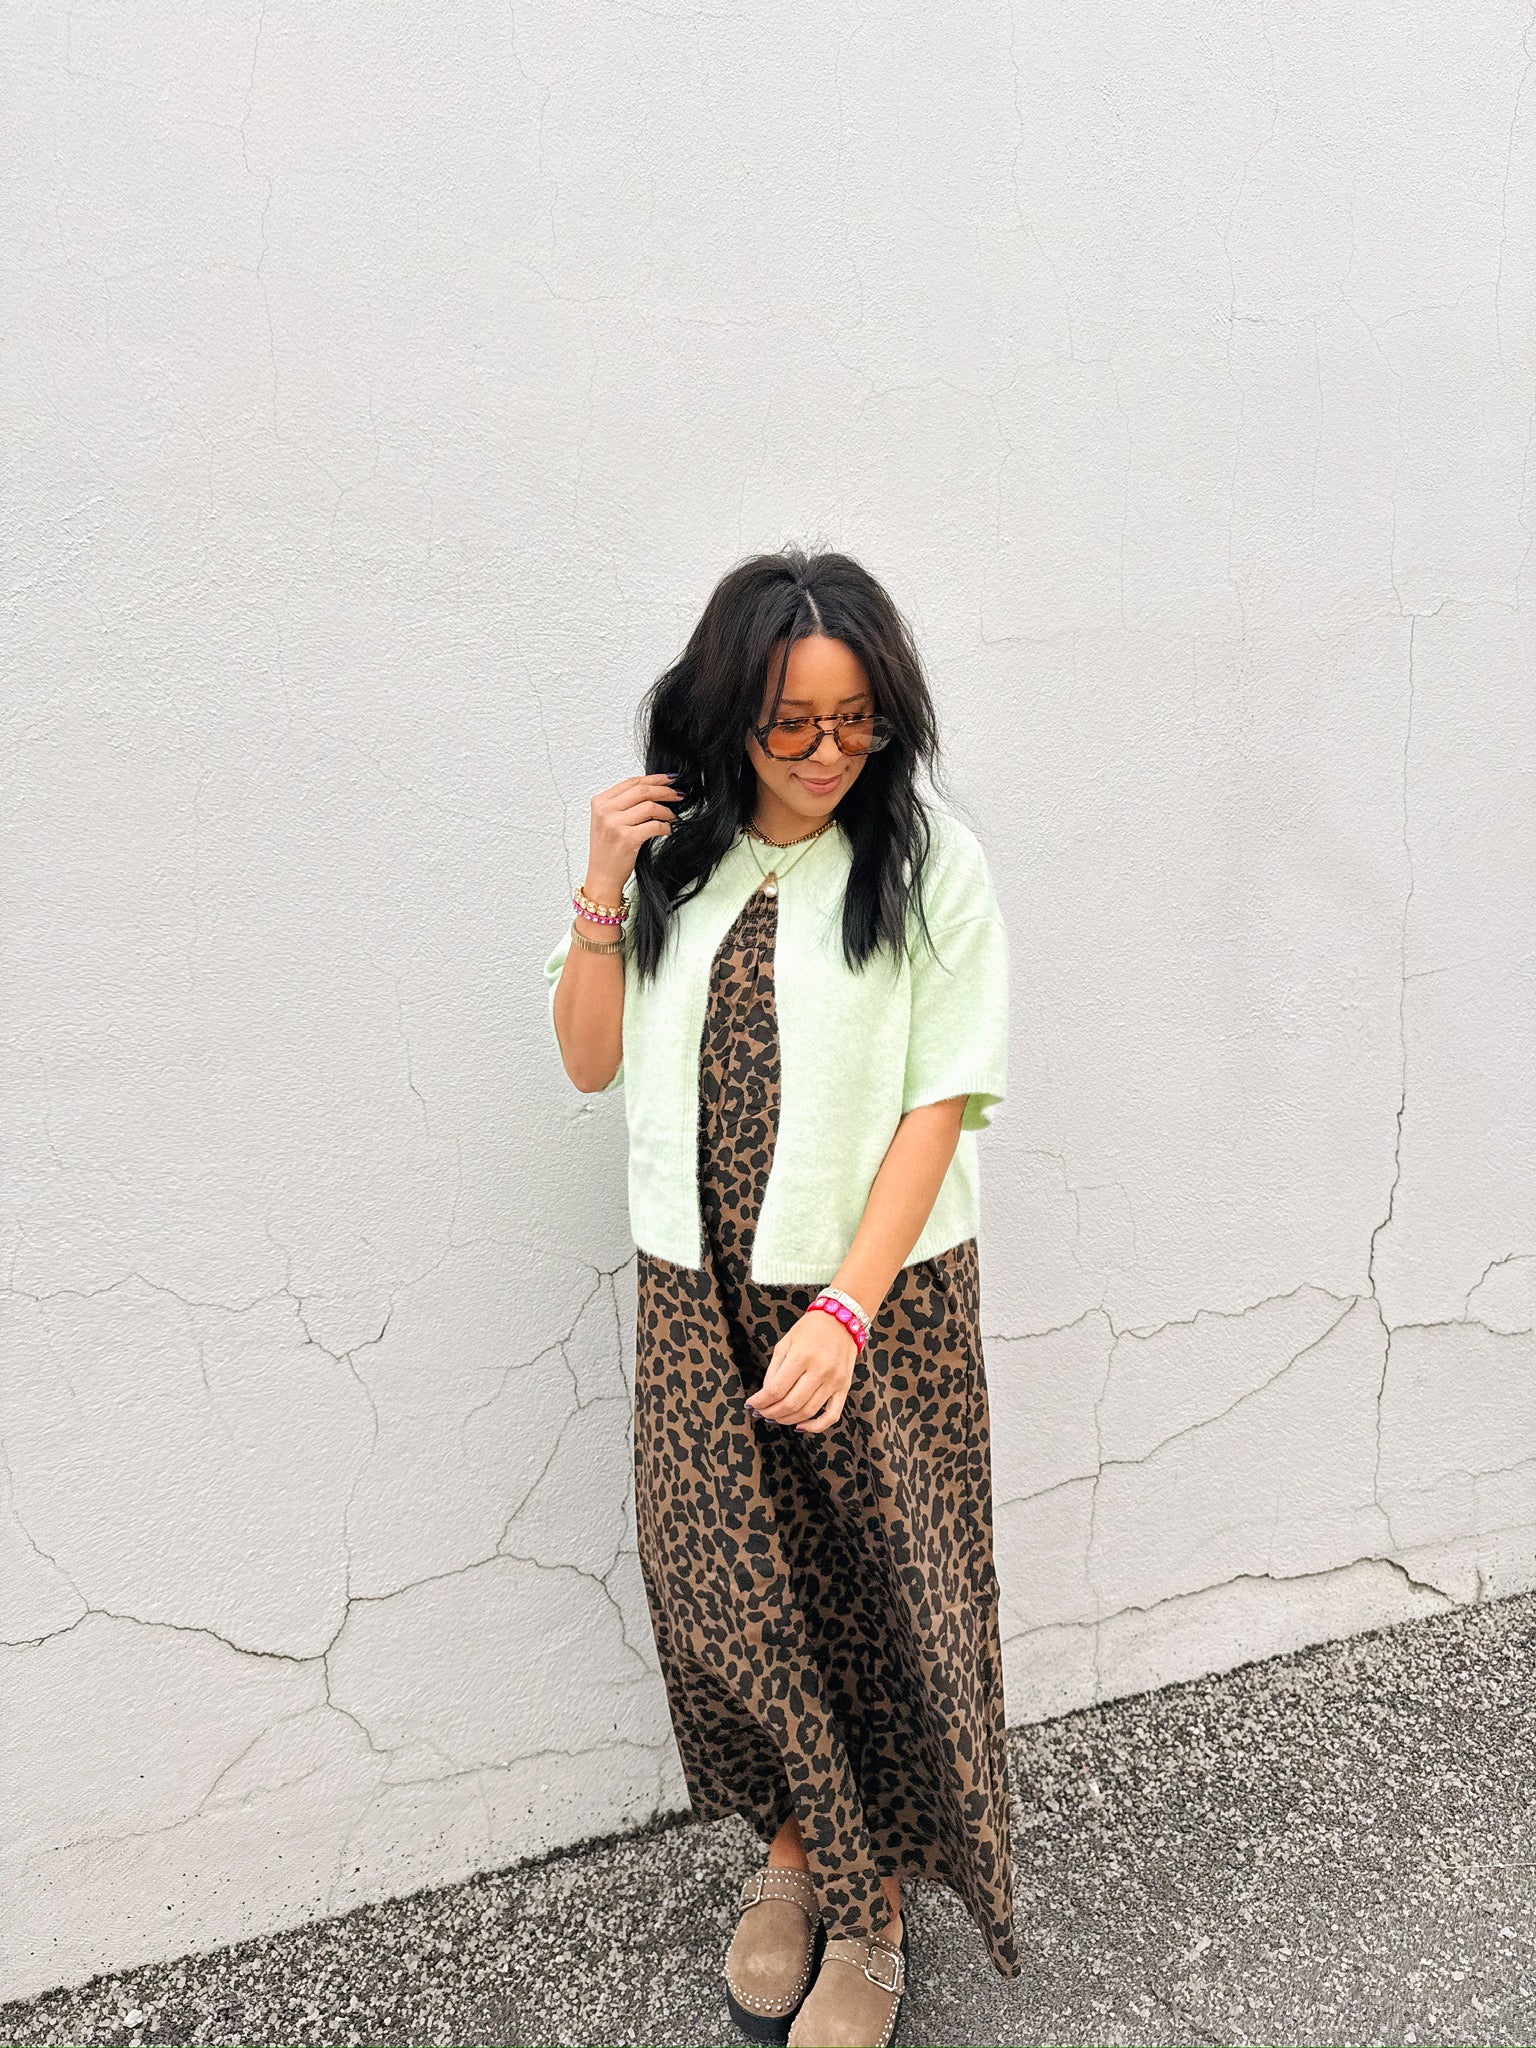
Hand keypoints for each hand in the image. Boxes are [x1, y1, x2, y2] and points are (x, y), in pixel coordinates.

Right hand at [585, 772, 683, 899]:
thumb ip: (623, 804)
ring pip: (650, 806)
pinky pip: (654, 825)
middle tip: (678, 794)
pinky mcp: (627, 838)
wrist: (602, 876)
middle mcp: (605, 811)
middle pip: (642, 791)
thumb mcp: (608, 821)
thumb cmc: (607, 850)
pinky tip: (667, 830)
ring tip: (672, 816)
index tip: (669, 779)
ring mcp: (615, 824)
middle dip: (665, 790)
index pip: (631, 782)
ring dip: (666, 811)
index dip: (654, 778)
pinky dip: (665, 827)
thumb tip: (653, 790)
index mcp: (600, 802)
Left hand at [745, 1307, 858, 1432]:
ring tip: (775, 1416)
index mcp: (801, 1356)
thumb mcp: (785, 1343)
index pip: (776, 1389)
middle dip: (771, 1412)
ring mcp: (834, 1381)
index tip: (751, 1404)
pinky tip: (801, 1426)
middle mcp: (820, 1370)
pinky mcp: (845, 1387)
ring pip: (808, 1411)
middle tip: (761, 1412)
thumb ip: (774, 1370)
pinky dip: (816, 1426)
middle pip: (791, 1404)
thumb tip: (765, 1395)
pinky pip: (832, 1415)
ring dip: (787, 1419)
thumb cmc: (810, 1329)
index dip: (760, 1401)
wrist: (841, 1319)